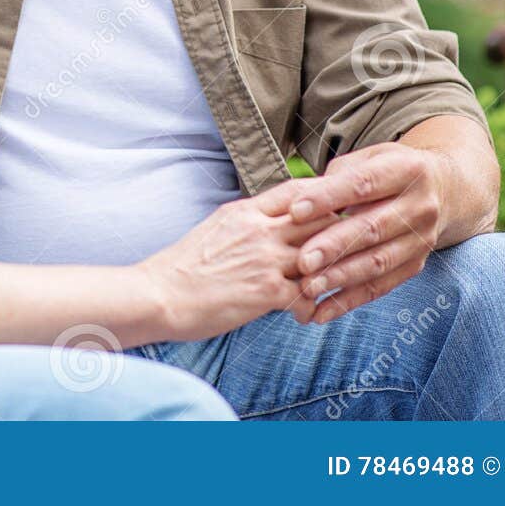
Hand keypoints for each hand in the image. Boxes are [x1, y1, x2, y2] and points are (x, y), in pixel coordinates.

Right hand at [138, 181, 337, 341]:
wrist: (159, 295)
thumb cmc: (182, 266)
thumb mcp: (216, 227)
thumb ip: (246, 221)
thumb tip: (268, 221)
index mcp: (245, 211)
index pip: (299, 191)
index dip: (324, 198)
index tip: (335, 210)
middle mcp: (261, 230)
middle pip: (321, 219)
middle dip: (339, 234)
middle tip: (345, 250)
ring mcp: (266, 260)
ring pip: (322, 257)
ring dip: (330, 274)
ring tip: (326, 287)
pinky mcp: (267, 292)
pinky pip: (308, 296)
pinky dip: (310, 307)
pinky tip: (300, 314)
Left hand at [286, 143, 447, 322]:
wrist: (443, 190)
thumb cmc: (386, 171)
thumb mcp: (367, 158)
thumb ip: (335, 177)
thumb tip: (297, 202)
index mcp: (405, 170)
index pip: (363, 184)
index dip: (328, 198)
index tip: (295, 211)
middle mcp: (420, 206)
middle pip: (373, 228)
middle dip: (334, 246)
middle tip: (302, 261)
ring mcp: (421, 239)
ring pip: (378, 262)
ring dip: (341, 277)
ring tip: (308, 288)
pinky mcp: (416, 265)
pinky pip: (381, 286)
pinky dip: (350, 301)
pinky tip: (322, 311)